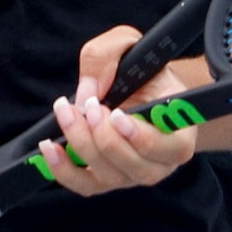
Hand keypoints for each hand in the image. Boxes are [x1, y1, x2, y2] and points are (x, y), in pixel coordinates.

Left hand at [36, 26, 200, 197]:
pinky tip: (49, 148)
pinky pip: (84, 185)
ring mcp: (133, 175)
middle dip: (104, 136)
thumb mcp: (129, 46)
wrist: (139, 89)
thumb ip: (108, 55)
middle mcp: (162, 162)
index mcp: (181, 132)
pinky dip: (63, 169)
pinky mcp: (107, 180)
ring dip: (82, 144)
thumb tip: (88, 91)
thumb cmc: (141, 70)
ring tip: (67, 113)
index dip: (142, 137)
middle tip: (90, 105)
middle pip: (134, 166)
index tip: (117, 114)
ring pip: (108, 175)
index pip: (171, 148)